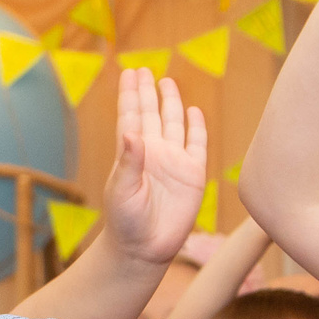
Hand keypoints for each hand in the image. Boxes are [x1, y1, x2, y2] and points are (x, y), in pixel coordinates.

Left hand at [99, 68, 209, 264]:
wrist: (145, 249)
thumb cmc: (126, 221)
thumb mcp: (121, 190)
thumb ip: (128, 161)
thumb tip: (131, 131)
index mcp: (131, 153)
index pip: (131, 116)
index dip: (130, 95)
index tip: (128, 73)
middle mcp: (153, 153)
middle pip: (151, 114)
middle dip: (147, 92)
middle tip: (143, 70)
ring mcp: (174, 162)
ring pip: (173, 124)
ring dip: (170, 103)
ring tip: (166, 82)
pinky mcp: (193, 175)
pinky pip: (197, 145)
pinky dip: (197, 128)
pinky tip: (194, 112)